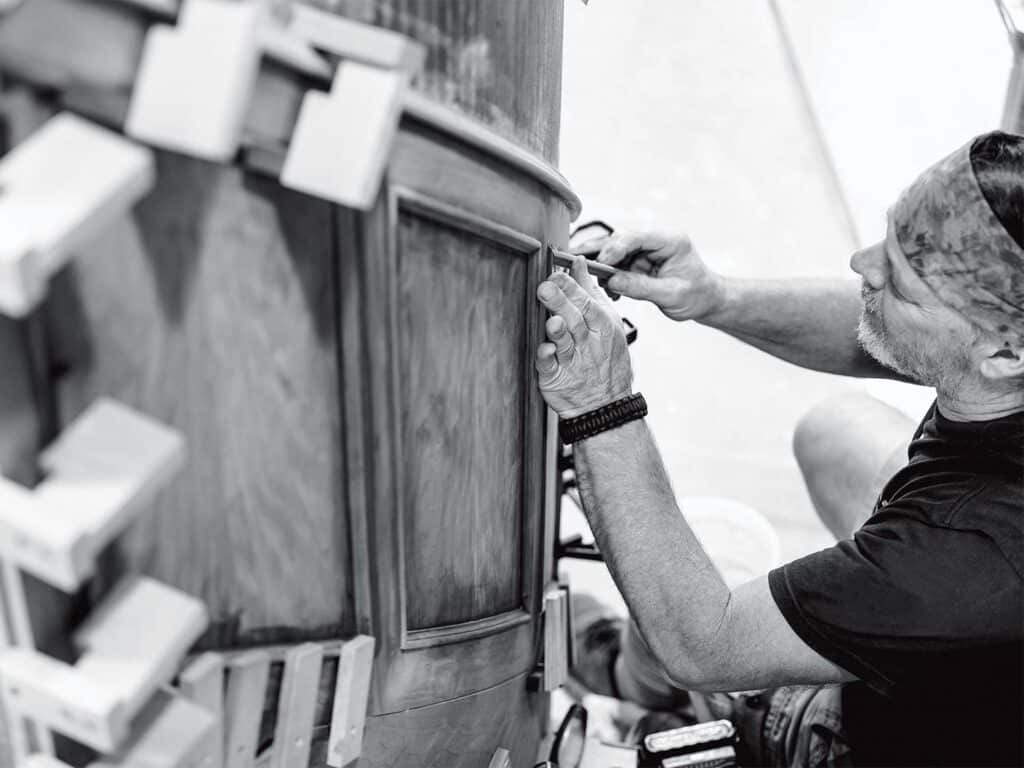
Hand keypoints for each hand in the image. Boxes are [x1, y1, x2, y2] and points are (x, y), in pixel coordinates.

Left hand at [535, 257, 631, 418]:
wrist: (606, 405)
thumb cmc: (605, 359)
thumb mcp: (607, 323)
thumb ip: (591, 292)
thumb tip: (579, 264)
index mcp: (602, 327)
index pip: (587, 302)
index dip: (571, 287)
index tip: (556, 272)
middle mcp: (588, 343)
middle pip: (574, 319)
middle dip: (560, 302)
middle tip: (546, 286)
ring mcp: (573, 362)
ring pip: (564, 343)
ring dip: (557, 331)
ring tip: (551, 319)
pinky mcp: (557, 379)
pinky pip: (550, 368)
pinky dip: (546, 359)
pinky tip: (543, 350)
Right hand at [579, 231, 724, 321]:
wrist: (706, 299)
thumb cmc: (697, 295)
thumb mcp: (671, 295)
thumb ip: (641, 287)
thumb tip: (612, 282)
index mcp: (671, 241)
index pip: (636, 237)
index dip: (614, 249)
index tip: (600, 265)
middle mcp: (656, 241)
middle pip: (621, 239)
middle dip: (601, 254)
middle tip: (581, 267)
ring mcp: (647, 250)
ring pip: (615, 250)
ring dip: (603, 266)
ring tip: (595, 282)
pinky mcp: (640, 261)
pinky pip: (618, 263)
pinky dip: (609, 275)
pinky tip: (607, 288)